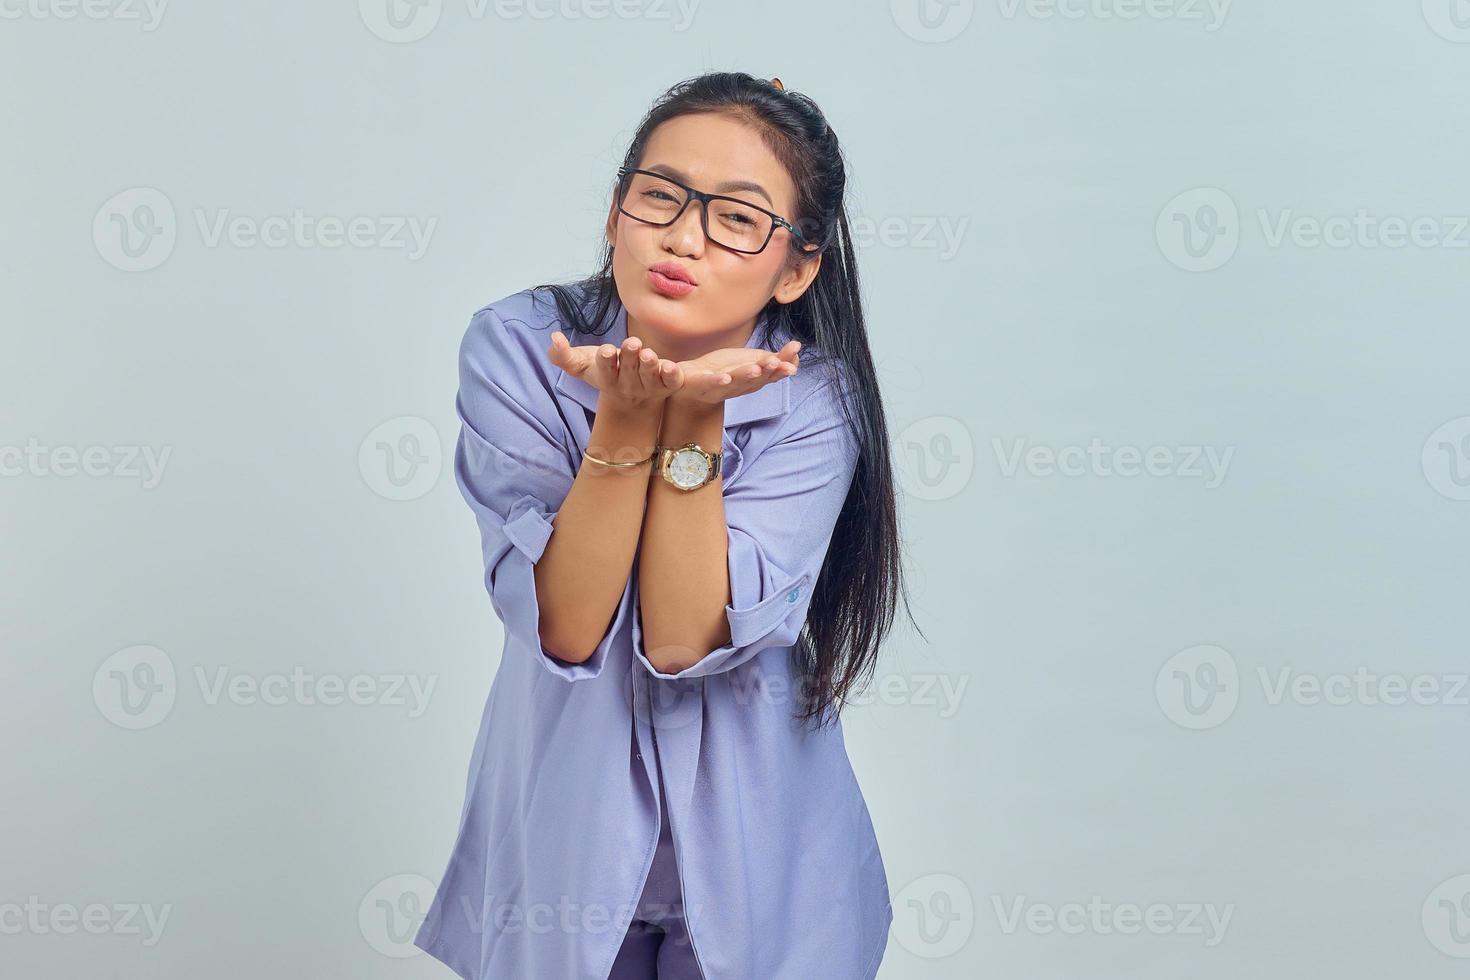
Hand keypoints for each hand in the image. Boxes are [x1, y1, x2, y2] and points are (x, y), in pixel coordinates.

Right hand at [547, 330, 682, 411]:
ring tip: (649, 354)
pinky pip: (672, 382)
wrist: (632, 399)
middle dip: (630, 357)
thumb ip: (564, 356)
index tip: (606, 350)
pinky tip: (671, 366)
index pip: (605, 370)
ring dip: (650, 365)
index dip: (606, 361)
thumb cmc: (605, 372)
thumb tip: (554, 338)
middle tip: (632, 343)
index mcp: (607, 377)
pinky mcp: (667, 385)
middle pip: (628, 371)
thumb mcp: (583, 365)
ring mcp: (649, 386)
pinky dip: (672, 375)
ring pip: (650, 376)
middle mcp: (628, 384)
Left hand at [670, 340, 800, 407]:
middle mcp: (738, 387)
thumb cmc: (723, 370)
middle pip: (755, 380)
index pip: (771, 374)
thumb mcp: (751, 362)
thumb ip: (773, 358)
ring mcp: (720, 388)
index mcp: (752, 381)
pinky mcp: (700, 386)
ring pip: (735, 382)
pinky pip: (709, 384)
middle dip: (767, 372)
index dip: (782, 367)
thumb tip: (797, 349)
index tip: (795, 357)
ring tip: (755, 368)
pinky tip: (724, 377)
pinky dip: (717, 382)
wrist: (690, 383)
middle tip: (777, 363)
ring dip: (746, 376)